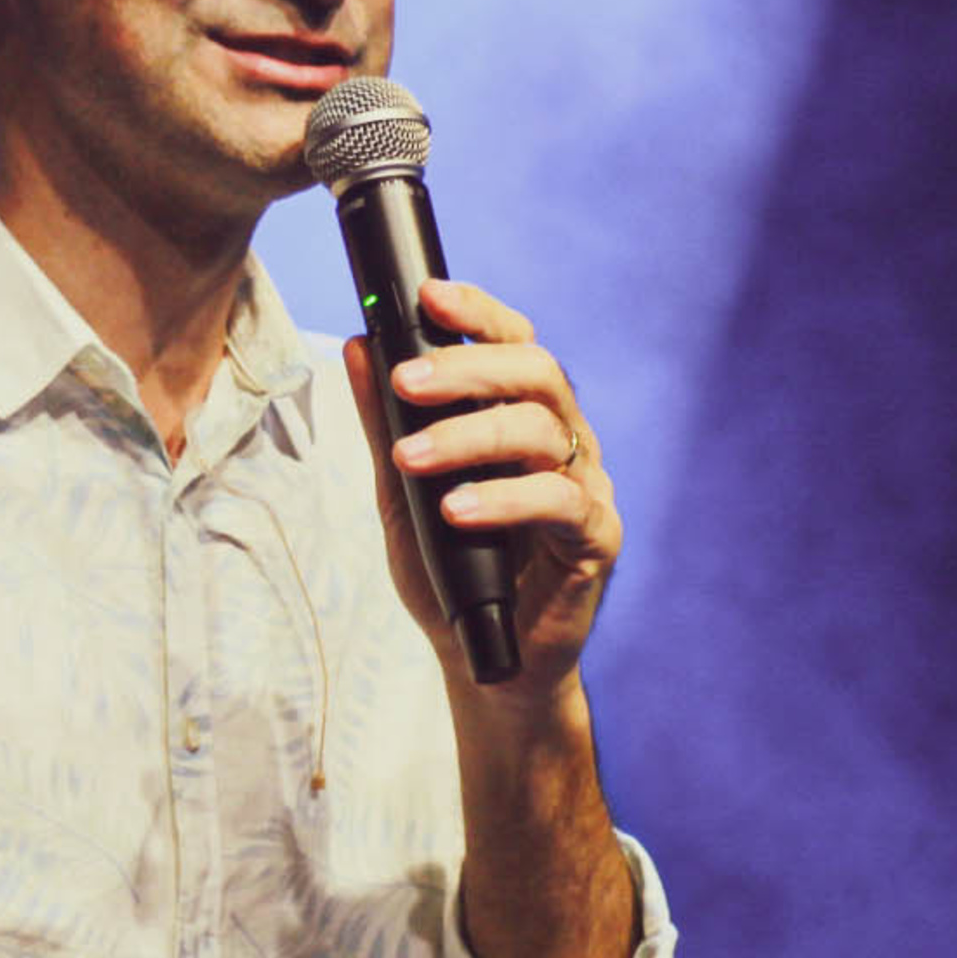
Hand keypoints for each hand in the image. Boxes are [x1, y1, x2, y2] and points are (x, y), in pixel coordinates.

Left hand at [343, 274, 622, 686]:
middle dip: (466, 369)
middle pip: (535, 371)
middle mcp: (563, 438)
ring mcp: (585, 484)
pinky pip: (559, 500)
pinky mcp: (597, 536)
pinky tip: (459, 510)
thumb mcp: (401, 493)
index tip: (428, 296)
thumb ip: (385, 424)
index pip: (513, 342)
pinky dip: (504, 499)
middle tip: (405, 383)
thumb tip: (359, 347)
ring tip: (410, 459)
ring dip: (467, 437)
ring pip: (540, 429)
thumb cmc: (452, 569)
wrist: (487, 661)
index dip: (478, 312)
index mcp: (524, 415)